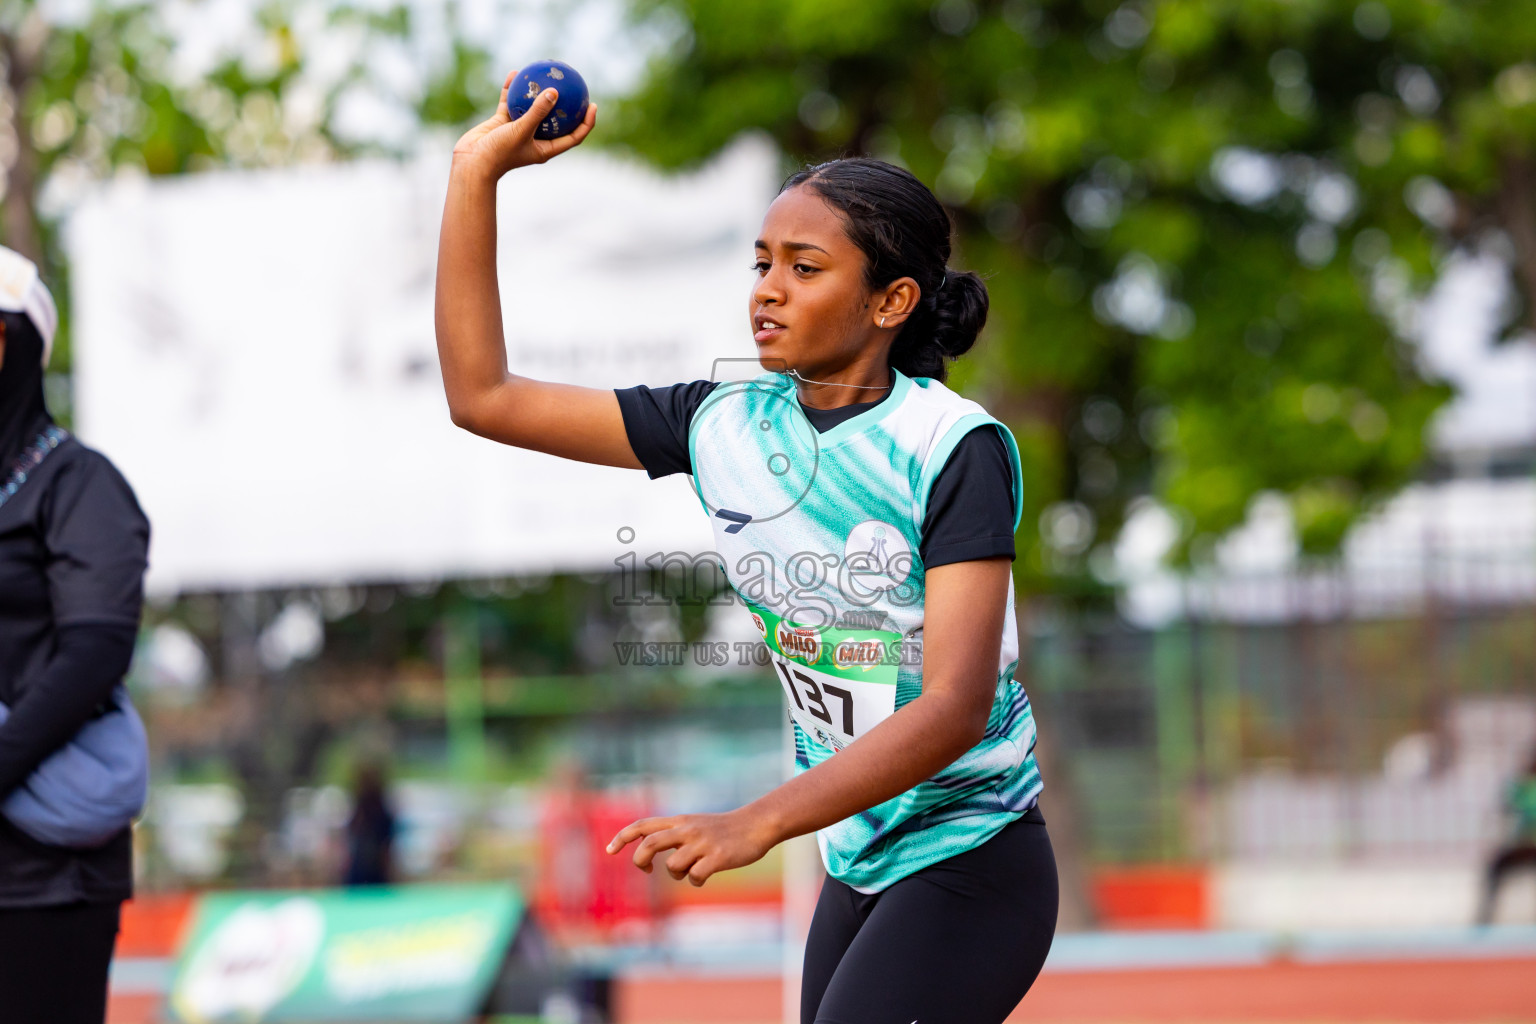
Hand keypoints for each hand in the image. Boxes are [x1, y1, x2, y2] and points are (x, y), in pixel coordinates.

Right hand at [451, 71, 596, 180]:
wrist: (471, 161)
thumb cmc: (499, 152)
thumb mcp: (521, 130)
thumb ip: (538, 112)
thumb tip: (555, 92)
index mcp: (545, 148)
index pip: (574, 137)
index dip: (586, 123)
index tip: (592, 105)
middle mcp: (534, 139)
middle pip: (556, 121)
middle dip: (565, 105)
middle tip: (573, 86)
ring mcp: (519, 130)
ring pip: (532, 108)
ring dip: (536, 93)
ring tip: (544, 74)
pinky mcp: (503, 122)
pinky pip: (511, 102)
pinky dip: (512, 90)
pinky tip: (514, 73)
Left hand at [606, 810, 777, 886]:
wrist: (756, 825)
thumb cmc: (724, 830)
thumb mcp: (695, 825)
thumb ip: (673, 835)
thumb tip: (648, 853)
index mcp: (680, 821)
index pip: (643, 826)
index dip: (622, 837)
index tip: (608, 851)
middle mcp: (687, 829)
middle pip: (650, 844)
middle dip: (640, 861)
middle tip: (646, 870)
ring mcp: (701, 843)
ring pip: (673, 866)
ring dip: (678, 874)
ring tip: (693, 868)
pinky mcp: (716, 857)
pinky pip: (694, 877)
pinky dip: (696, 881)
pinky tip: (707, 874)